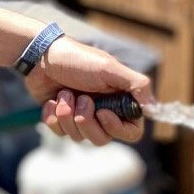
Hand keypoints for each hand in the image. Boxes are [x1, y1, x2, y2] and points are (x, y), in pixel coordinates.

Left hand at [23, 36, 153, 145]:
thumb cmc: (76, 59)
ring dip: (67, 115)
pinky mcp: (61, 117)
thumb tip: (153, 108)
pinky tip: (50, 100)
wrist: (39, 55)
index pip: (131, 132)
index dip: (117, 129)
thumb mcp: (109, 67)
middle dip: (86, 120)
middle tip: (79, 97)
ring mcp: (80, 116)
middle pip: (102, 139)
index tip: (102, 113)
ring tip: (63, 94)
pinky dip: (53, 117)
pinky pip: (60, 133)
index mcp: (119, 101)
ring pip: (80, 137)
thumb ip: (136, 85)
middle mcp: (102, 111)